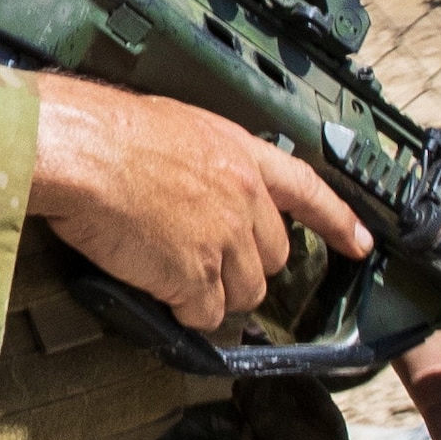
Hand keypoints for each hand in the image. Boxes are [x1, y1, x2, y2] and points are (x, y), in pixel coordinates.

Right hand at [28, 78, 370, 332]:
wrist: (80, 150)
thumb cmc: (106, 130)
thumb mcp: (175, 127)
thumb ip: (203, 161)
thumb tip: (195, 186)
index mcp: (241, 155)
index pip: (308, 191)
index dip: (337, 221)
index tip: (359, 244)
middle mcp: (243, 198)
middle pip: (273, 256)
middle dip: (244, 265)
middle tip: (203, 262)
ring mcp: (224, 240)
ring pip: (243, 292)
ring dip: (214, 292)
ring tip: (172, 276)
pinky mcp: (195, 276)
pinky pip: (204, 313)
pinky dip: (184, 310)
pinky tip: (158, 291)